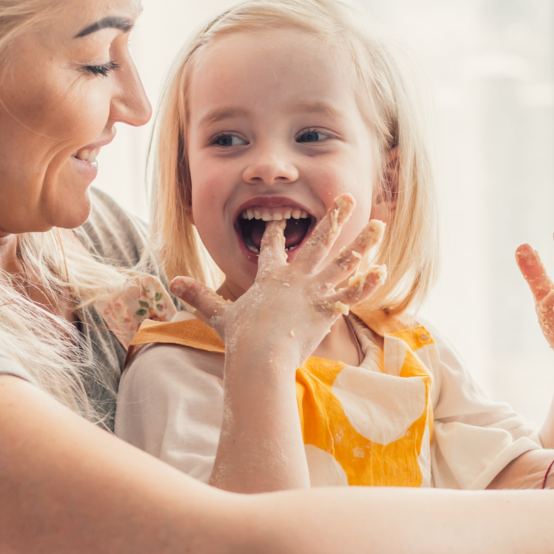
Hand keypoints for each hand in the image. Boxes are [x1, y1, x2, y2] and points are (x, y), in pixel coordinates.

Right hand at [170, 194, 385, 371]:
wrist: (259, 356)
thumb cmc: (240, 338)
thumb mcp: (218, 315)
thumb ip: (201, 298)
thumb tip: (172, 283)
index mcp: (270, 276)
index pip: (272, 248)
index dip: (273, 232)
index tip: (278, 219)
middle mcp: (295, 276)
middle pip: (317, 240)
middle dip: (333, 217)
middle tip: (347, 197)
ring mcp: (314, 290)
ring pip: (343, 260)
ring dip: (362, 242)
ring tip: (378, 225)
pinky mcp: (328, 307)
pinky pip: (352, 292)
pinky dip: (366, 282)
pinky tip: (381, 269)